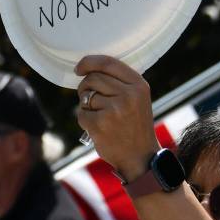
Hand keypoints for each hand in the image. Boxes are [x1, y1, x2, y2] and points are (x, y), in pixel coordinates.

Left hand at [75, 55, 159, 179]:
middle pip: (93, 78)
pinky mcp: (100, 124)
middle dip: (85, 87)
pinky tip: (99, 128)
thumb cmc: (134, 125)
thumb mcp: (137, 98)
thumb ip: (119, 82)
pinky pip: (81, 114)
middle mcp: (128, 95)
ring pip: (85, 96)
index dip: (89, 62)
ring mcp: (113, 110)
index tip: (79, 68)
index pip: (108, 62)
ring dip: (86, 106)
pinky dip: (85, 120)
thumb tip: (88, 68)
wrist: (140, 157)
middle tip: (90, 99)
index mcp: (138, 85)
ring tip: (101, 117)